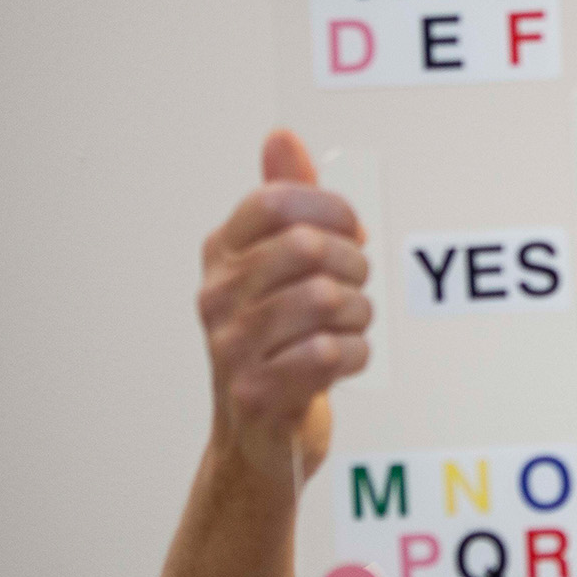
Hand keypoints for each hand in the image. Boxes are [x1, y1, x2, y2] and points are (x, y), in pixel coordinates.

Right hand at [198, 131, 370, 487]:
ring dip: (360, 315)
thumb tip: (281, 136)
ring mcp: (231, 347)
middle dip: (353, 265)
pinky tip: (345, 360)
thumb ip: (285, 200)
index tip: (351, 234)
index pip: (276, 202)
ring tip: (351, 327)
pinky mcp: (256, 394)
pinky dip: (356, 355)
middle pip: (308, 247)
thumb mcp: (278, 267)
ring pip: (327, 300)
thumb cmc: (278, 343)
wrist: (260, 439)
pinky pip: (330, 354)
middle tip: (357, 286)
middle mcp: (217, 296)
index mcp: (222, 254)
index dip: (332, 211)